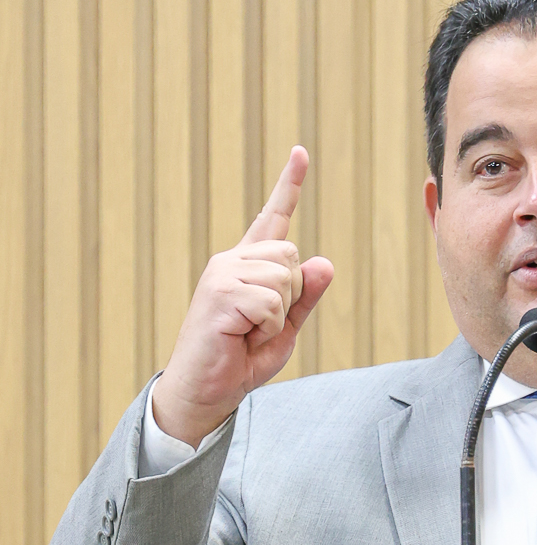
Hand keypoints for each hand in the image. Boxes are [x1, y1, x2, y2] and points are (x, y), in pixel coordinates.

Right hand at [152, 147, 334, 446]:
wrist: (205, 392)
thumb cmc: (239, 360)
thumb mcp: (284, 329)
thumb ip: (305, 298)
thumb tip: (324, 263)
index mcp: (247, 265)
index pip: (273, 218)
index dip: (289, 185)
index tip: (300, 152)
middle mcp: (231, 260)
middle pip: (292, 256)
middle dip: (290, 296)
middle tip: (260, 324)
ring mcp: (222, 273)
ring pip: (284, 279)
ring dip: (278, 315)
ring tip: (248, 331)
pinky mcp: (220, 293)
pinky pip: (271, 303)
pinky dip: (268, 327)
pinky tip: (242, 336)